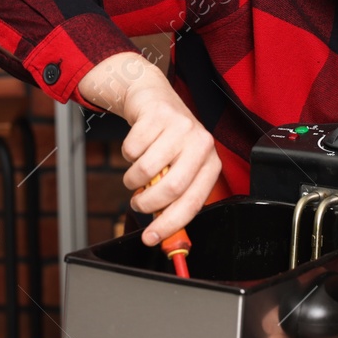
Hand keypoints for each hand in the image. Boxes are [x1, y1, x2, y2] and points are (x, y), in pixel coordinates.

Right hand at [77, 52, 221, 245]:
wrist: (155, 100)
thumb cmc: (168, 141)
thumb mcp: (180, 168)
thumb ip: (175, 198)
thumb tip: (163, 234)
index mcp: (210, 163)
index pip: (192, 203)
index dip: (170, 225)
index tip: (151, 238)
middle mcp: (201, 144)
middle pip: (170, 188)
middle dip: (146, 203)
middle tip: (137, 201)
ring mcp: (181, 127)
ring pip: (145, 170)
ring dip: (132, 178)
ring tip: (138, 171)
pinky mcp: (158, 115)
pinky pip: (131, 149)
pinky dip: (127, 154)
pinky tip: (138, 145)